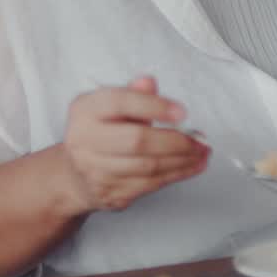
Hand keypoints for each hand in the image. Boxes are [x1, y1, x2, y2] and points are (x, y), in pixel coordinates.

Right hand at [59, 76, 210, 214]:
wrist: (75, 176)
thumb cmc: (99, 134)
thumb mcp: (108, 106)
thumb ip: (131, 94)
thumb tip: (149, 83)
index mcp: (85, 111)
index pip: (121, 103)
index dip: (154, 106)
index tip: (182, 112)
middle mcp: (84, 140)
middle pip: (137, 141)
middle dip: (175, 141)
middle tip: (199, 139)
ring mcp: (95, 171)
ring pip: (148, 167)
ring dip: (183, 160)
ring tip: (202, 152)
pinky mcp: (110, 193)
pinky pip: (151, 184)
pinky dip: (177, 175)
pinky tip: (192, 166)